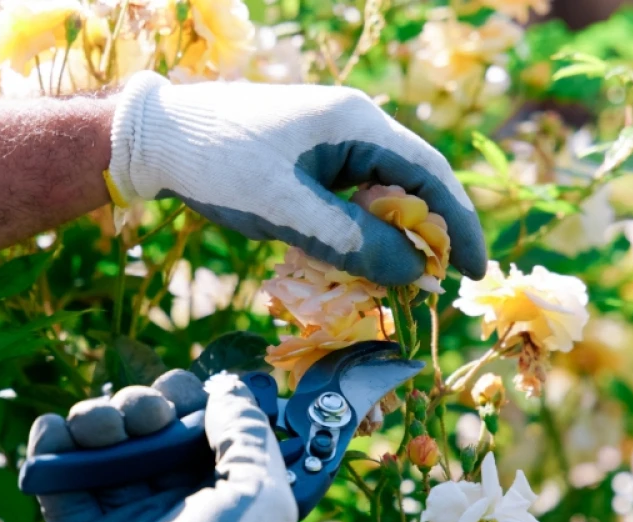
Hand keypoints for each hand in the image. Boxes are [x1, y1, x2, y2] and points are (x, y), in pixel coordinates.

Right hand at [24, 371, 296, 521]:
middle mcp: (177, 500)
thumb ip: (249, 435)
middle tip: (148, 418)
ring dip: (99, 418)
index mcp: (226, 494)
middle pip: (153, 426)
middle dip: (144, 405)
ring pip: (107, 442)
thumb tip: (228, 388)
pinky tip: (56, 433)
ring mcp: (125, 514)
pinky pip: (60, 472)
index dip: (193, 400)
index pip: (207, 426)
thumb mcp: (261, 500)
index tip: (183, 397)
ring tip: (100, 431)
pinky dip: (53, 443)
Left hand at [107, 72, 486, 286]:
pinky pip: (351, 197)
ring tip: (406, 282)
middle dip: (432, 236)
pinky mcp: (308, 159)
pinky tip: (360, 262)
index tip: (475, 272)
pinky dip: (362, 231)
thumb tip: (416, 273)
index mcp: (357, 123)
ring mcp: (330, 140)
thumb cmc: (219, 166)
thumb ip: (352, 241)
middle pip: (413, 184)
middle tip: (444, 286)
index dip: (459, 226)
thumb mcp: (286, 209)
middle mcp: (353, 125)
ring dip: (395, 237)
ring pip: (381, 194)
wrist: (157, 138)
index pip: (430, 175)